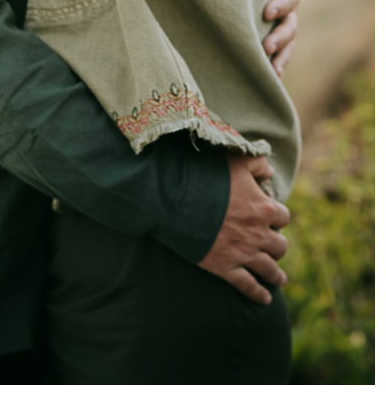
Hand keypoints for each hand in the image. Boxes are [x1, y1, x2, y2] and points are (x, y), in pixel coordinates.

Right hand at [198, 153, 289, 304]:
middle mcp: (258, 233)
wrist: (176, 198)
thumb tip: (270, 171)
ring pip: (270, 269)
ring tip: (278, 279)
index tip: (271, 218)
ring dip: (276, 275)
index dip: (277, 216)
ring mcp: (243, 253)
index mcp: (263, 208)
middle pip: (281, 245)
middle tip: (273, 246)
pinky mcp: (225, 267)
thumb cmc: (206, 175)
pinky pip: (248, 286)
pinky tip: (265, 299)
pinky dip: (258, 294)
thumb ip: (256, 163)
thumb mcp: (235, 160)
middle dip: (278, 245)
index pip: (283, 216)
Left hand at [262, 0, 300, 76]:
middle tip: (266, 46)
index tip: (267, 11)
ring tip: (271, 73)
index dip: (279, 5)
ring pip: (286, 47)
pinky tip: (267, 82)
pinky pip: (278, 56)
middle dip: (278, 38)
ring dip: (279, 59)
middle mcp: (289, 12)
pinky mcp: (274, 39)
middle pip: (289, 29)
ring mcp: (283, 28)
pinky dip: (274, 68)